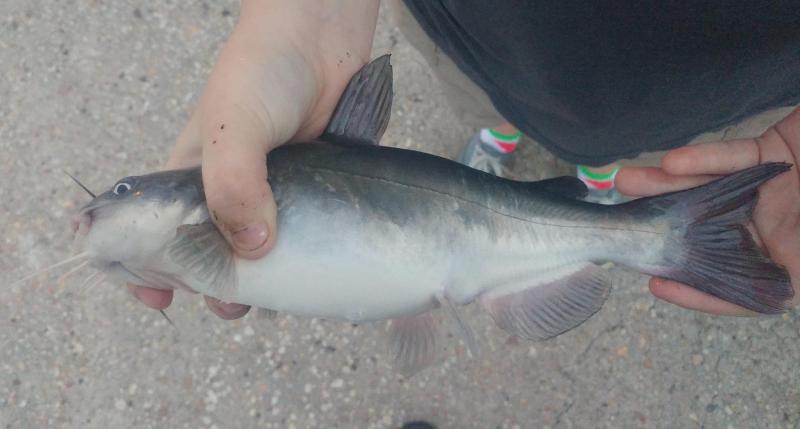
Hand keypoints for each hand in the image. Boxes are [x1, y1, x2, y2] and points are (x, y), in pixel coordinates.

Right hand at [129, 0, 377, 318]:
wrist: (322, 41)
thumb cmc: (263, 73)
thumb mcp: (233, 128)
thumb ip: (235, 186)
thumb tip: (253, 249)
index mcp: (186, 179)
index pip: (151, 233)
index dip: (145, 268)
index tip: (161, 299)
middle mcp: (222, 193)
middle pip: (206, 255)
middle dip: (212, 286)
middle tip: (232, 302)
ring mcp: (266, 196)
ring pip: (255, 254)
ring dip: (260, 282)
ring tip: (274, 295)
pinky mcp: (305, 196)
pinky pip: (297, 239)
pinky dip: (299, 261)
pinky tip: (311, 274)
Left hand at [616, 108, 799, 314]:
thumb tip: (780, 302)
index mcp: (793, 262)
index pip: (742, 287)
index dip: (702, 292)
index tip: (658, 286)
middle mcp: (777, 229)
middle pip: (710, 233)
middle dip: (665, 226)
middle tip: (622, 220)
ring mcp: (772, 191)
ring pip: (709, 190)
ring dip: (668, 185)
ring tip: (627, 180)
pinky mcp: (772, 152)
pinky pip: (732, 157)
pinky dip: (705, 158)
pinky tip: (673, 159)